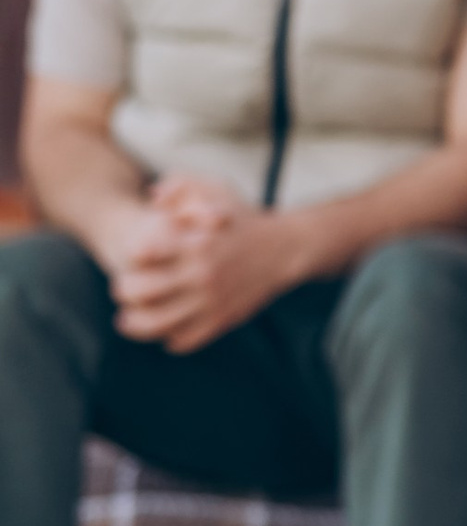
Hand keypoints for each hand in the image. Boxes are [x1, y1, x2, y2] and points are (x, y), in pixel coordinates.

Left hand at [108, 176, 300, 352]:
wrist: (285, 249)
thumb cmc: (244, 218)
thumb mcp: (216, 189)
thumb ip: (180, 185)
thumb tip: (152, 198)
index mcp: (196, 243)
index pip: (144, 255)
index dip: (129, 256)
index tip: (131, 255)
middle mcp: (202, 275)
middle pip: (142, 292)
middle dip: (123, 291)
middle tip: (121, 288)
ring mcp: (211, 301)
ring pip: (158, 324)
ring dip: (134, 324)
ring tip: (126, 320)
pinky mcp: (221, 320)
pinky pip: (184, 340)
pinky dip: (168, 338)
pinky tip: (164, 328)